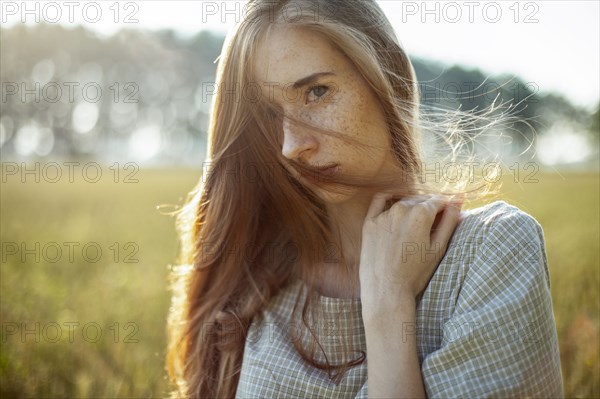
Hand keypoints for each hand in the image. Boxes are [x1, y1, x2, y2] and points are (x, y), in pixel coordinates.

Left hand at [359, 193, 463, 314]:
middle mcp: (401, 209)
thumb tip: (459, 201)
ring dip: (412, 206)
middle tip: (436, 217)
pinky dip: (390, 196)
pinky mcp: (369, 223)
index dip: (446, 206)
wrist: (386, 291)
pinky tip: (395, 196)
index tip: (449, 211)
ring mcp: (383, 215)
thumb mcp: (438, 248)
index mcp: (421, 214)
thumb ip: (449, 222)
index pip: (438, 201)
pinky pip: (379, 201)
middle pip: (421, 201)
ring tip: (418, 219)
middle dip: (430, 206)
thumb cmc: (415, 273)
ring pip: (403, 202)